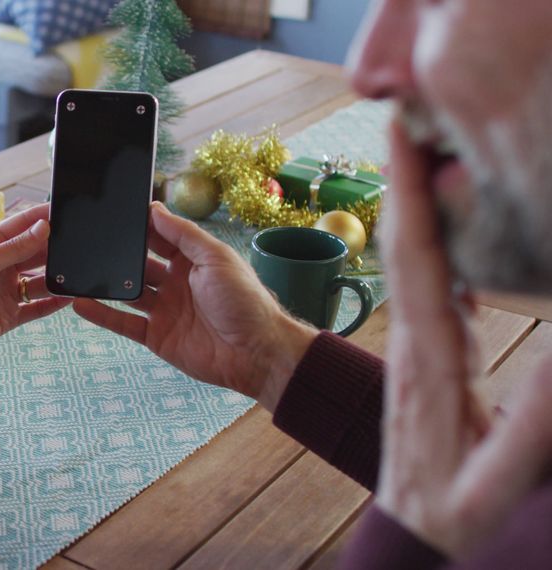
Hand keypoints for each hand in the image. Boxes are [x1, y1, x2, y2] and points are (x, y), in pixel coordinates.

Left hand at [0, 203, 70, 350]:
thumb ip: (15, 247)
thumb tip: (44, 227)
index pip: (22, 226)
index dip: (42, 218)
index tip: (65, 210)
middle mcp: (2, 266)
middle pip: (35, 253)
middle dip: (54, 248)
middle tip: (77, 243)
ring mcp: (7, 290)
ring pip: (40, 281)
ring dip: (56, 277)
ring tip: (76, 271)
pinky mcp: (11, 314)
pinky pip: (37, 308)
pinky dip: (54, 303)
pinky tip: (70, 296)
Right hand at [73, 202, 316, 410]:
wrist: (256, 353)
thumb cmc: (244, 301)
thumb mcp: (216, 258)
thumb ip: (184, 235)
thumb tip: (155, 209)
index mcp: (192, 260)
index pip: (159, 236)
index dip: (139, 225)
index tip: (113, 212)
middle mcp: (175, 282)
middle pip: (139, 263)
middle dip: (116, 252)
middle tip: (87, 238)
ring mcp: (164, 310)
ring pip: (126, 292)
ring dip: (103, 282)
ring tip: (75, 269)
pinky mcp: (156, 336)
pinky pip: (123, 323)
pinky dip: (101, 314)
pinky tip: (79, 303)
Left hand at [376, 122, 551, 556]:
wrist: (415, 531)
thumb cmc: (456, 509)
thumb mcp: (496, 478)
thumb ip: (533, 425)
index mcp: (429, 361)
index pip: (416, 265)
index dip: (411, 200)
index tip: (403, 140)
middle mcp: (415, 345)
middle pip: (405, 251)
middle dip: (405, 183)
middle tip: (406, 121)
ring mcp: (417, 351)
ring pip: (412, 267)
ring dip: (415, 210)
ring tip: (422, 158)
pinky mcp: (427, 362)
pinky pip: (425, 294)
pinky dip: (430, 251)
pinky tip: (442, 233)